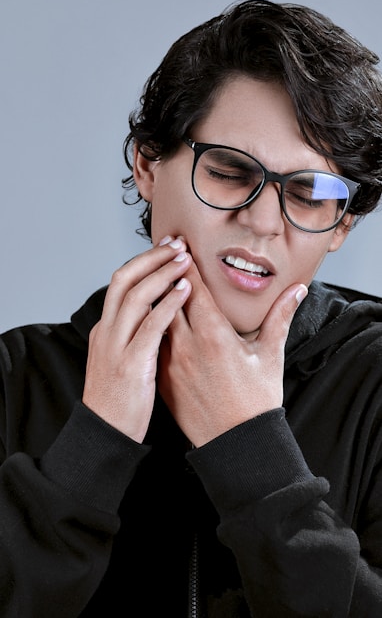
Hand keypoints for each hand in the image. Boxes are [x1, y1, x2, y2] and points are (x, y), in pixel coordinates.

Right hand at [82, 236, 191, 441]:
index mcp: (105, 329)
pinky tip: (184, 292)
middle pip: (124, 279)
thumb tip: (157, 314)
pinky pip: (150, 326)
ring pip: (135, 296)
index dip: (144, 261)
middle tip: (178, 243)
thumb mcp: (118, 359)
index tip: (167, 247)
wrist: (105, 433)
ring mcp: (116, 347)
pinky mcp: (131, 364)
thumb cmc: (119, 399)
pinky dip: (167, 304)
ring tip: (185, 260)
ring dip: (162, 274)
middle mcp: (107, 331)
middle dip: (152, 257)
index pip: (121, 282)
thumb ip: (133, 335)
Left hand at [158, 260, 306, 445]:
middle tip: (163, 252)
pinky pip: (152, 344)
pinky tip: (151, 317)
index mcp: (214, 335)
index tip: (179, 244)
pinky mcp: (162, 379)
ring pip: (155, 319)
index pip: (192, 288)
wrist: (237, 443)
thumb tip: (296, 291)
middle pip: (168, 298)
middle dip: (165, 273)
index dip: (185, 263)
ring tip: (154, 280)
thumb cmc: (256, 401)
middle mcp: (187, 345)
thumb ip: (280, 317)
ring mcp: (170, 363)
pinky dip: (151, 327)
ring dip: (156, 298)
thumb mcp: (270, 355)